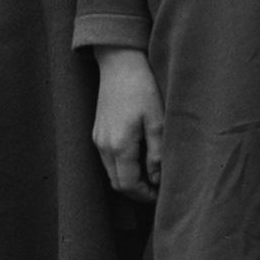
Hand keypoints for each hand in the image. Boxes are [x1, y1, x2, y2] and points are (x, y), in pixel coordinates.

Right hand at [91, 46, 164, 200]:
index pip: (127, 185)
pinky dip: (124, 165)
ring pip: (112, 171)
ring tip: (154, 175)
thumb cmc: (143, 88)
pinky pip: (109, 158)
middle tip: (160, 190)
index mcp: (118, 145)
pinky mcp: (98, 131)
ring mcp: (97, 139)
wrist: (120, 63)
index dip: (145, 196)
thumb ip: (157, 153)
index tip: (163, 196)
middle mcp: (102, 146)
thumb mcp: (157, 120)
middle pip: (117, 182)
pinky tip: (142, 158)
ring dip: (131, 178)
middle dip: (138, 191)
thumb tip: (156, 179)